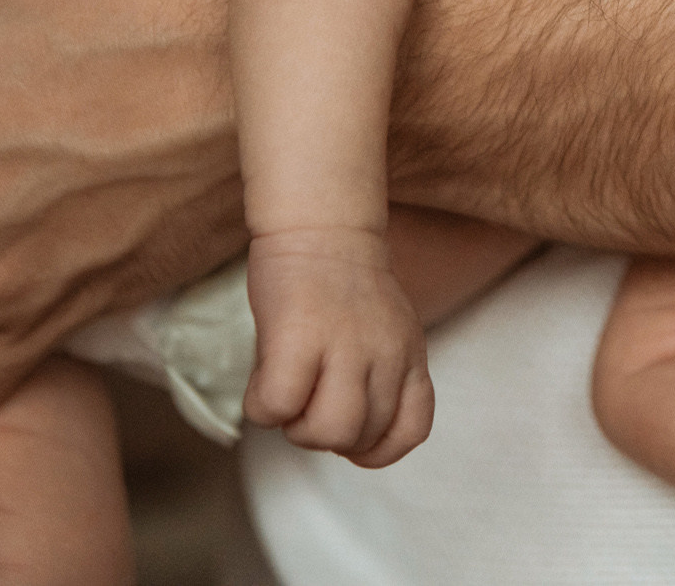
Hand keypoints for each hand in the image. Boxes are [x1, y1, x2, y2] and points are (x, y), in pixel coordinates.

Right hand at [244, 226, 432, 466]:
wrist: (320, 226)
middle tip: (306, 398)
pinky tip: (262, 379)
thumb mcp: (385, 333)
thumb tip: (344, 436)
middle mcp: (386, 354)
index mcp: (410, 355)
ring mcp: (346, 345)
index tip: (349, 435)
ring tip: (287, 392)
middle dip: (324, 435)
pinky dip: (263, 406)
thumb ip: (379, 378)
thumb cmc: (341, 287)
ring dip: (295, 426)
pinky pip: (278, 405)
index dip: (375, 448)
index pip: (411, 430)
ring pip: (325, 432)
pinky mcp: (299, 336)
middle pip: (359, 438)